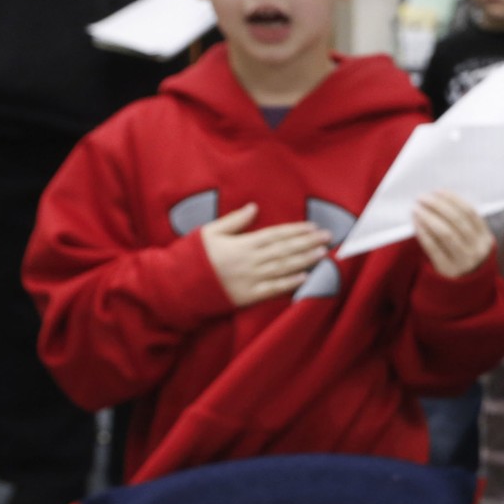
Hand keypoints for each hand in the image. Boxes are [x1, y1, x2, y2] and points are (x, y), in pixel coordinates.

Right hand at [199, 203, 328, 306]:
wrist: (175, 286)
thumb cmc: (191, 257)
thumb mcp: (209, 232)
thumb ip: (234, 221)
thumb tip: (254, 207)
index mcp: (241, 244)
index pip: (275, 235)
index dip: (296, 231)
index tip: (313, 227)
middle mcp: (249, 261)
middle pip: (284, 250)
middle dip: (308, 244)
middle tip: (328, 238)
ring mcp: (249, 280)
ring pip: (283, 268)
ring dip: (304, 261)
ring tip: (323, 254)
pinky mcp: (247, 297)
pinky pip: (272, 290)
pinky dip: (289, 284)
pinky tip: (305, 278)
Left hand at [413, 191, 494, 278]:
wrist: (465, 288)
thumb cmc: (465, 257)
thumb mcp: (474, 242)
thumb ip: (464, 225)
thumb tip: (439, 200)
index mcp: (486, 238)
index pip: (470, 212)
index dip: (453, 199)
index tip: (438, 191)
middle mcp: (477, 249)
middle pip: (457, 220)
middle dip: (438, 206)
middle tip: (423, 197)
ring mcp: (464, 261)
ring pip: (445, 233)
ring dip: (429, 217)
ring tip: (417, 208)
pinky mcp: (448, 270)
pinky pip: (433, 248)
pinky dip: (423, 233)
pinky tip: (416, 223)